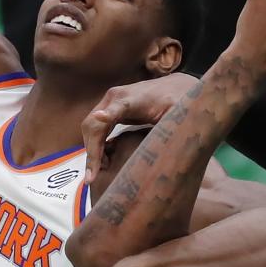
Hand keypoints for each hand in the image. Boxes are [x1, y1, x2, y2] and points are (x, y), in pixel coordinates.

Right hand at [81, 72, 199, 183]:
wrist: (171, 88)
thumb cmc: (175, 103)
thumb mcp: (175, 114)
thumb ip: (169, 121)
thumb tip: (168, 135)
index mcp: (131, 99)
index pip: (116, 108)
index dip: (107, 115)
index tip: (100, 119)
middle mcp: (114, 97)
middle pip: (93, 125)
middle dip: (91, 152)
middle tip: (92, 178)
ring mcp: (109, 102)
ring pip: (90, 128)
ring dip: (91, 150)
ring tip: (97, 172)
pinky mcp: (109, 109)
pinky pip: (95, 128)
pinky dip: (95, 145)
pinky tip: (103, 161)